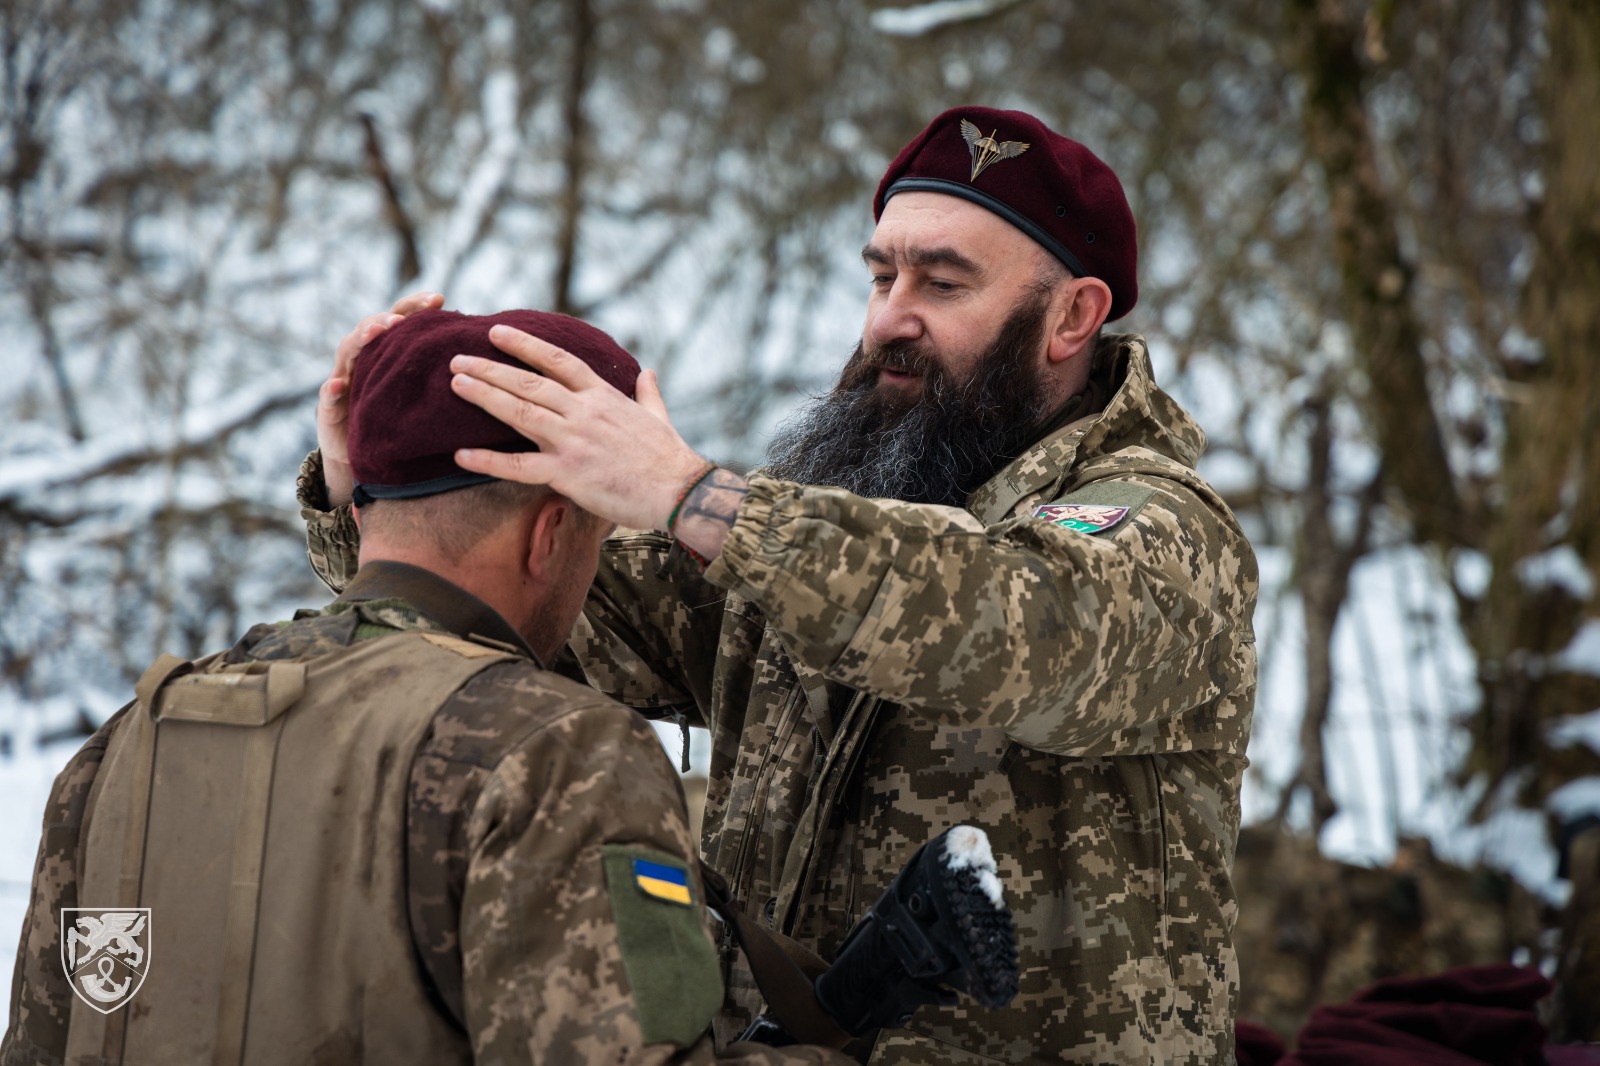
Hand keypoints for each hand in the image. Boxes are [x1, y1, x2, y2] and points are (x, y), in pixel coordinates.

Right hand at [317, 291, 443, 505]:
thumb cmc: (396, 417)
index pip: (400, 318)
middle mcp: (362, 357)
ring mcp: (343, 378)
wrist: (360, 453)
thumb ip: (435, 371)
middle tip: (401, 320)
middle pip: (372, 326)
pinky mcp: (329, 407)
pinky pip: (329, 397)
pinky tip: (338, 386)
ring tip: (375, 333)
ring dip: (361, 340)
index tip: (439, 299)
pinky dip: (332, 390)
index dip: (416, 306)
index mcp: (385, 350)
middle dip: (386, 319)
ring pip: (348, 351)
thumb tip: (478, 355)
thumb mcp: (417, 391)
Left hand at [448, 325, 708, 531]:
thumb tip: (650, 372)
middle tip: (458, 358)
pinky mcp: (567, 474)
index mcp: (603, 397)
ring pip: (519, 412)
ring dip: (485, 396)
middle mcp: (583, 413)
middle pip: (529, 383)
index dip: (525, 345)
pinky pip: (519, 467)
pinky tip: (462, 455)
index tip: (497, 332)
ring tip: (456, 383)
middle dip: (491, 368)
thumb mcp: (659, 416)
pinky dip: (488, 461)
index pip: (559, 361)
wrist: (679, 491)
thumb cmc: (670, 457)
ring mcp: (573, 442)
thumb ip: (648, 393)